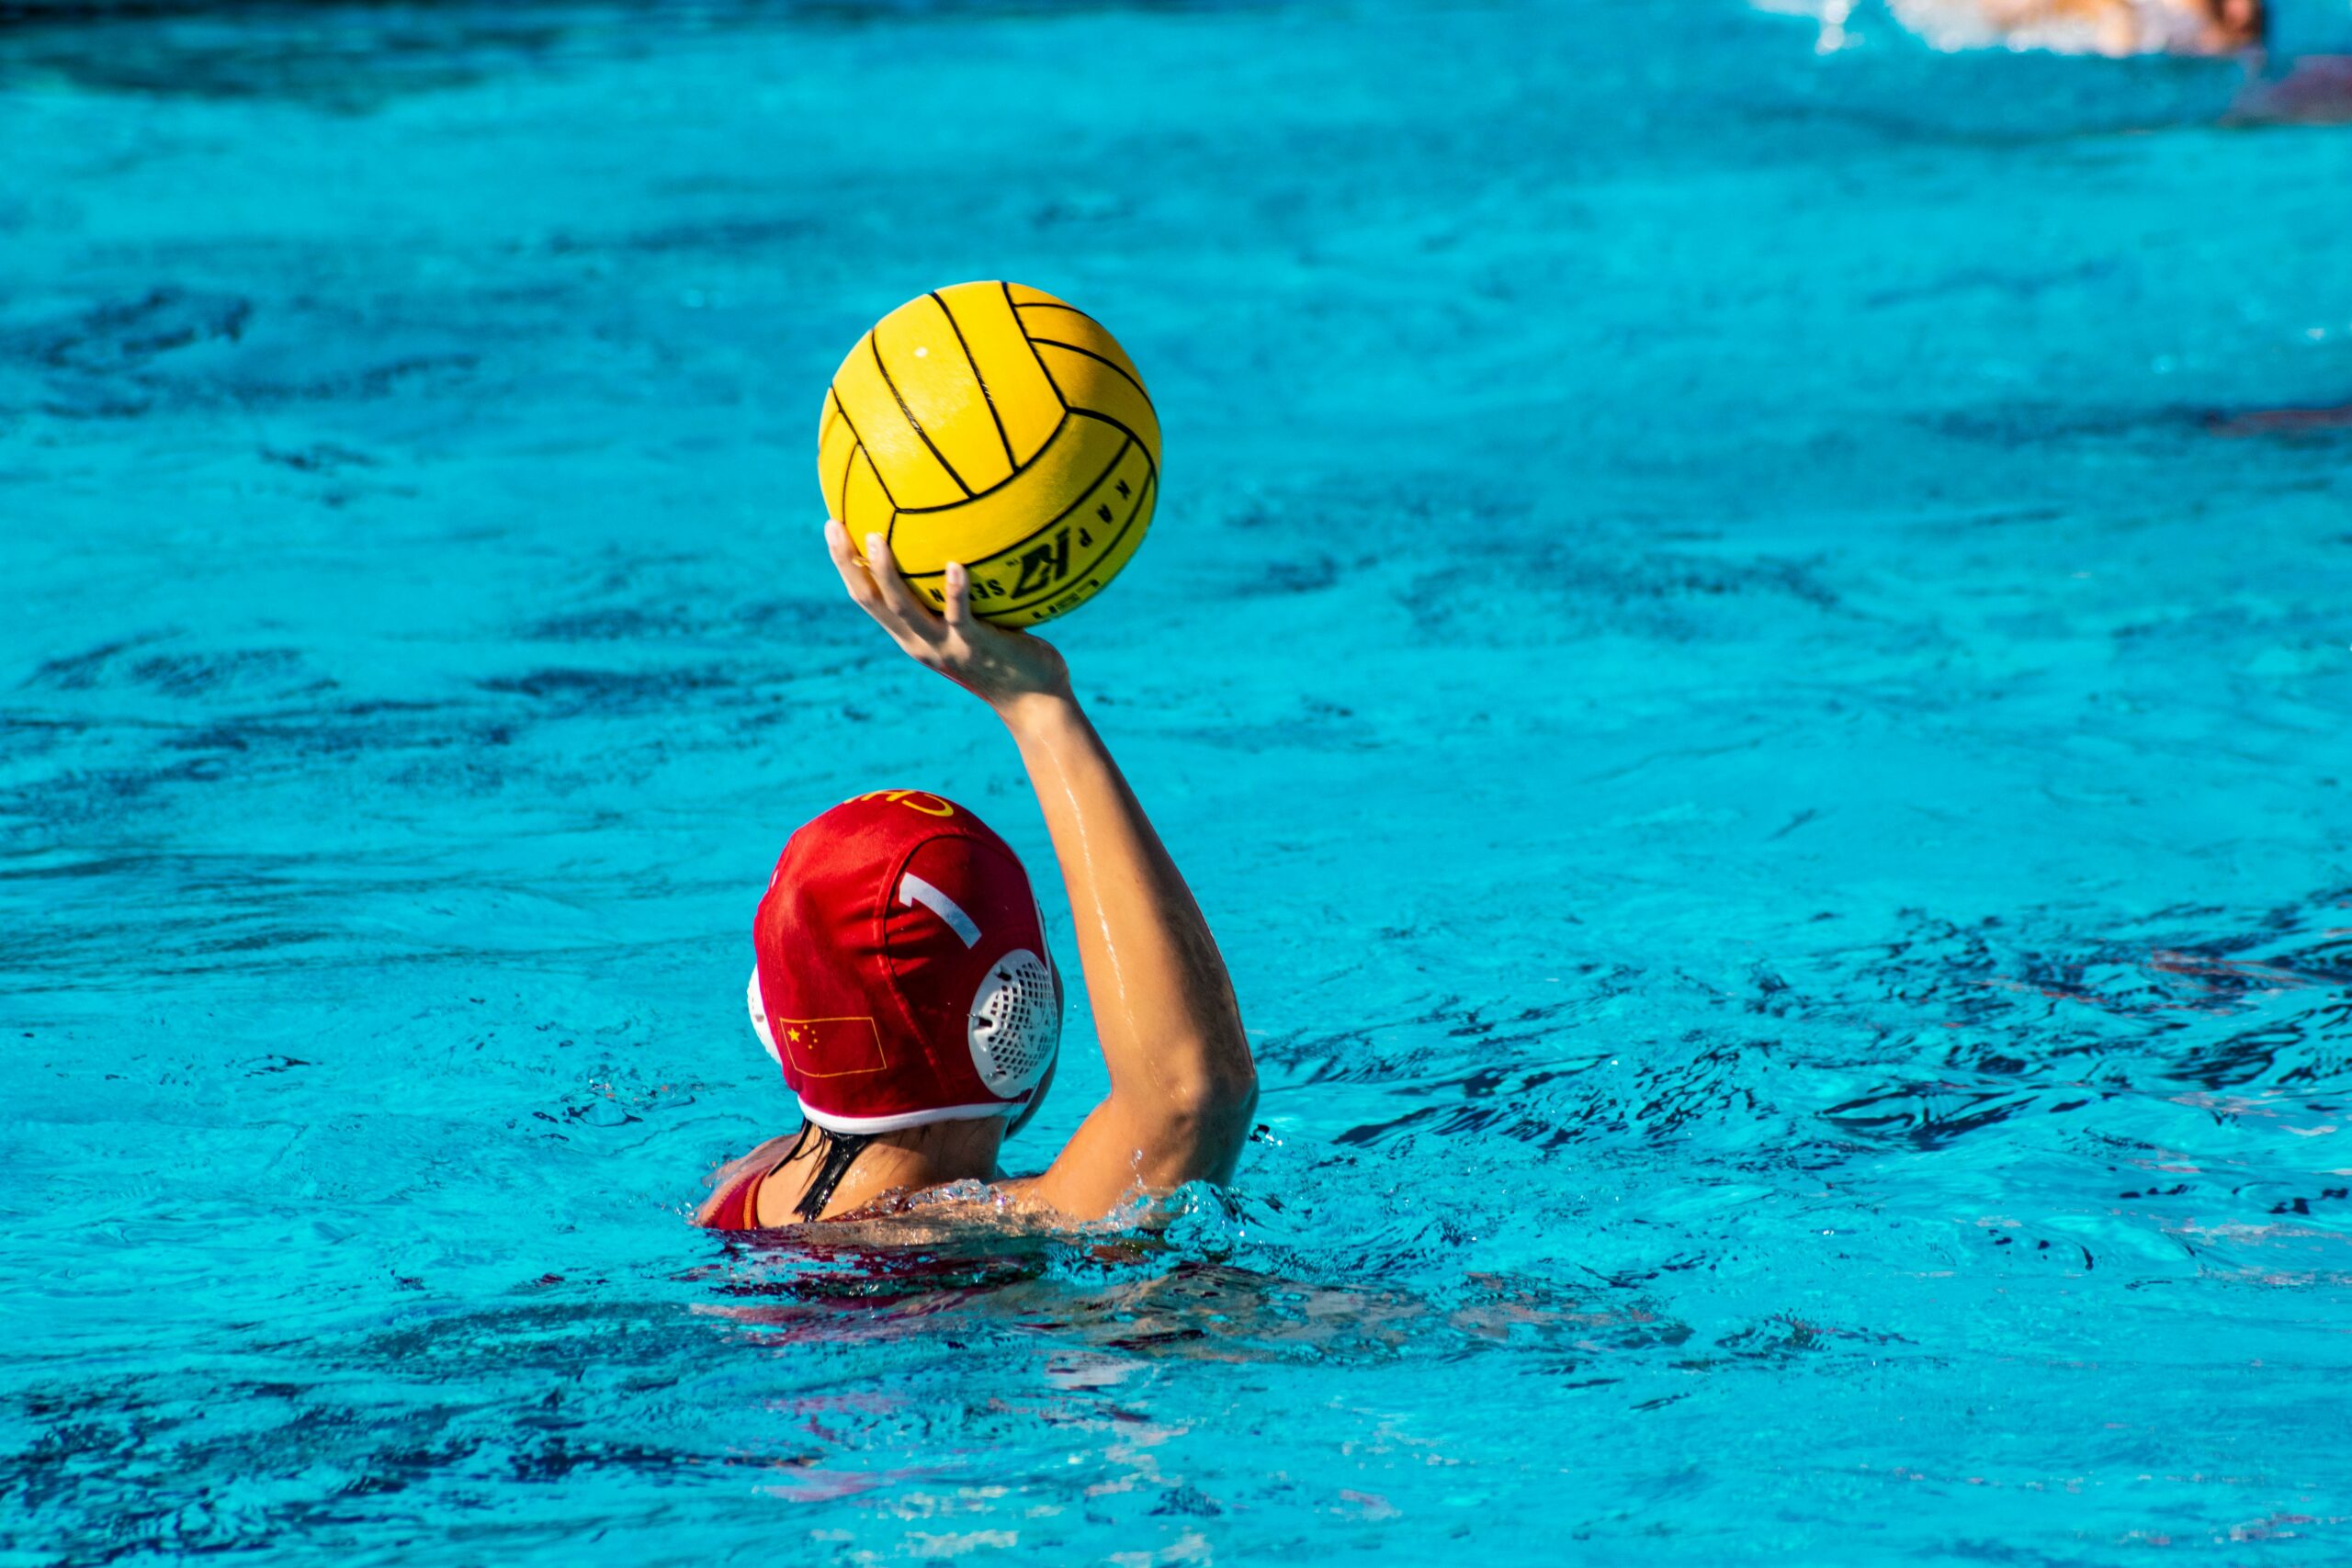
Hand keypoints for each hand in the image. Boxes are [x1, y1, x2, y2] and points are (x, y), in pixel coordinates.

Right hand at [825, 518, 1071, 714]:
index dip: (846, 565)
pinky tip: (956, 564)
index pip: (868, 598)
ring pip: (904, 608)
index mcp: (913, 636)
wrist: (1035, 701)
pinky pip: (961, 616)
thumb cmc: (1009, 656)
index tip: (832, 527)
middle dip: (848, 564)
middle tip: (835, 526)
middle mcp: (921, 643)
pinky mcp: (976, 647)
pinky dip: (956, 591)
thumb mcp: (972, 626)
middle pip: (872, 601)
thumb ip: (957, 595)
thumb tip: (959, 544)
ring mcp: (946, 646)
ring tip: (874, 538)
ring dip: (886, 573)